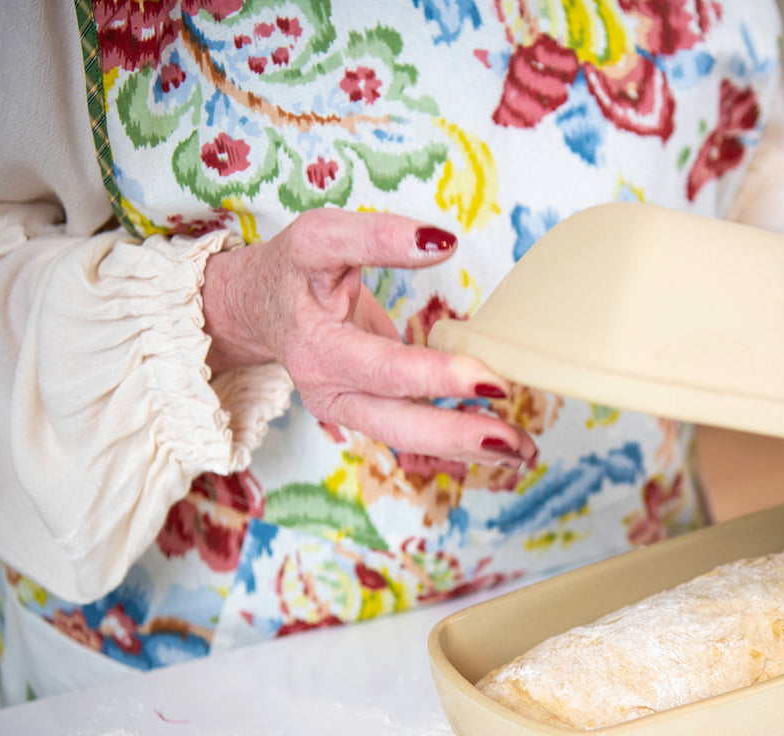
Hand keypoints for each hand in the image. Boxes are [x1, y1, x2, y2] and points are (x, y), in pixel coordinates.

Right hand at [200, 208, 536, 467]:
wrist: (258, 307)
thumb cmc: (292, 269)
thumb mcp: (320, 237)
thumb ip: (377, 236)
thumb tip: (441, 241)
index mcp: (316, 349)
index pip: (384, 369)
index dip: (436, 377)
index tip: (491, 379)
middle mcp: (328, 391)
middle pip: (398, 424)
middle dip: (459, 434)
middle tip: (514, 439)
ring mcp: (347, 410)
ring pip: (410, 439)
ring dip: (468, 448)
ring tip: (525, 451)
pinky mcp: (367, 414)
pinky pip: (416, 434)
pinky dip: (460, 442)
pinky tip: (504, 447)